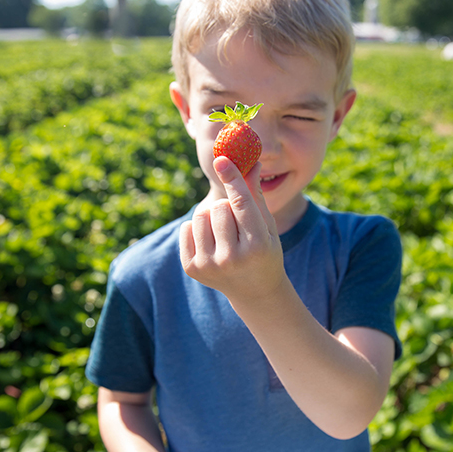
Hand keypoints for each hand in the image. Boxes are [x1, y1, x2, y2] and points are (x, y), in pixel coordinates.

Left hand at [180, 157, 284, 302]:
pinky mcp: (192, 268)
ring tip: (223, 234)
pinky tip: (211, 242)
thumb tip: (250, 162)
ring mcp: (210, 265)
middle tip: (236, 225)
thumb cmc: (265, 251)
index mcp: (257, 246)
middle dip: (226, 208)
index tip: (221, 160)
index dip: (232, 179)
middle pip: (218, 207)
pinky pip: (186, 228)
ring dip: (210, 217)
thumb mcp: (266, 225)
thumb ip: (255, 195)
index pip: (242, 204)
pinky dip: (196, 229)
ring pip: (200, 215)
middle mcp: (232, 258)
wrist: (255, 291)